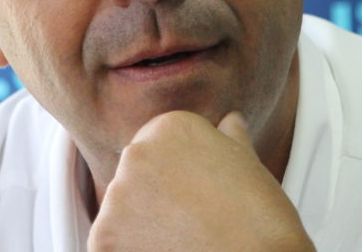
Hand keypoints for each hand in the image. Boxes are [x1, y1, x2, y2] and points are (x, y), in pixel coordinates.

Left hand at [87, 110, 314, 251]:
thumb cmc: (259, 220)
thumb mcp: (249, 164)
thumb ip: (229, 138)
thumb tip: (230, 123)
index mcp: (171, 127)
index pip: (158, 144)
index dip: (178, 173)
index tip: (196, 193)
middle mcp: (136, 154)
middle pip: (136, 175)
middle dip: (156, 196)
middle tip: (192, 219)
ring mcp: (116, 198)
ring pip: (121, 211)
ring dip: (141, 226)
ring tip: (183, 239)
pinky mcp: (103, 238)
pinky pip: (110, 243)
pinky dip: (130, 250)